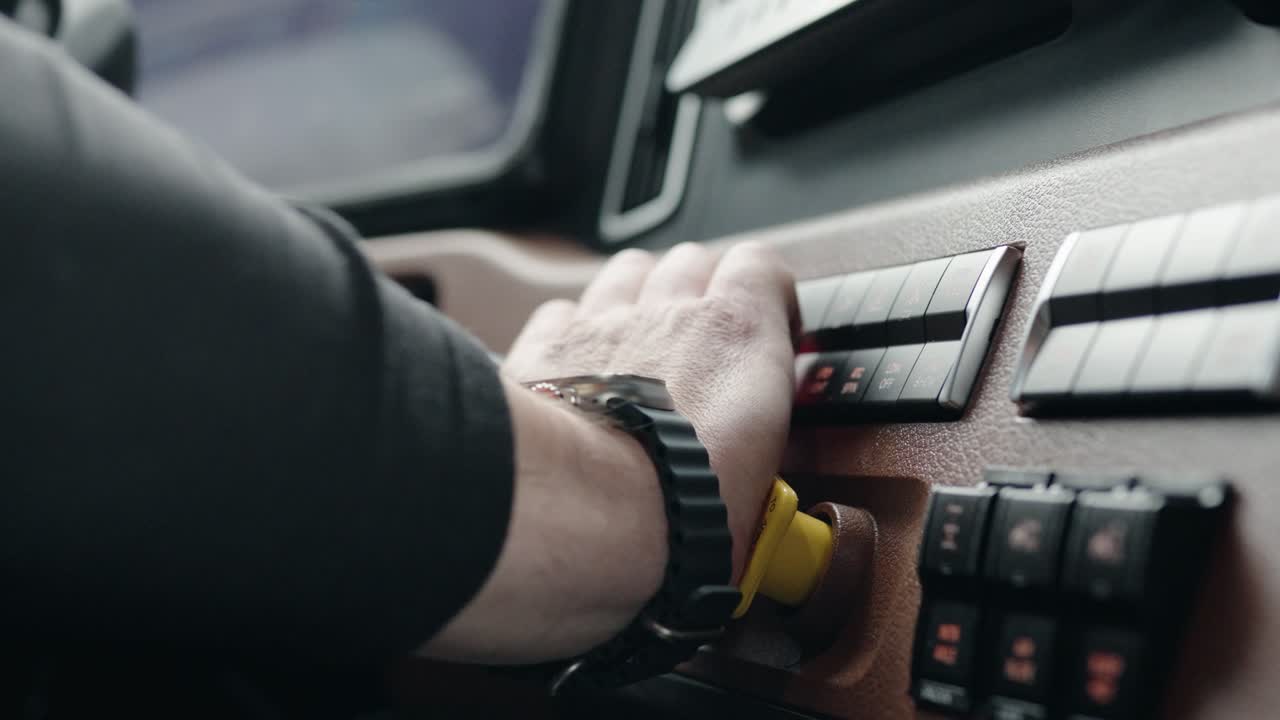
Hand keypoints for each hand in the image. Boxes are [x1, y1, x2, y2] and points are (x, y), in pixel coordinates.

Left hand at [502, 242, 799, 578]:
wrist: (585, 508)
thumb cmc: (680, 506)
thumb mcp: (767, 487)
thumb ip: (763, 444)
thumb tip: (762, 474)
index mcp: (734, 336)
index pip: (762, 266)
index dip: (769, 296)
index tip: (774, 336)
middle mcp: (668, 314)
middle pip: (692, 262)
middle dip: (704, 293)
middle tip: (708, 350)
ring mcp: (600, 325)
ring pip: (629, 271)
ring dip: (643, 295)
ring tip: (647, 346)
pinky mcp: (544, 350)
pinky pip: (564, 311)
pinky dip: (576, 329)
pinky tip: (583, 368)